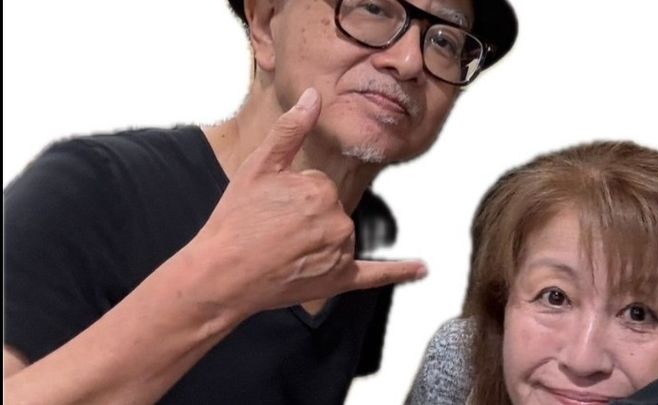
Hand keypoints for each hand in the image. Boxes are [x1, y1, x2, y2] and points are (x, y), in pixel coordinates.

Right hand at [185, 88, 425, 316]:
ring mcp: (341, 252)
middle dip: (304, 216)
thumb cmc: (236, 220)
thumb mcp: (258, 167)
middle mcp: (338, 220)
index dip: (289, 194)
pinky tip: (421, 268)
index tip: (270, 208)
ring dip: (316, 240)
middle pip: (328, 209)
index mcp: (321, 189)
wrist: (222, 274)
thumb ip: (290, 130)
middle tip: (271, 230)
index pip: (315, 184)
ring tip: (281, 251)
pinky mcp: (340, 279)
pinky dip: (399, 271)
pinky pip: (375, 273)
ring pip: (338, 235)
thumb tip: (314, 96)